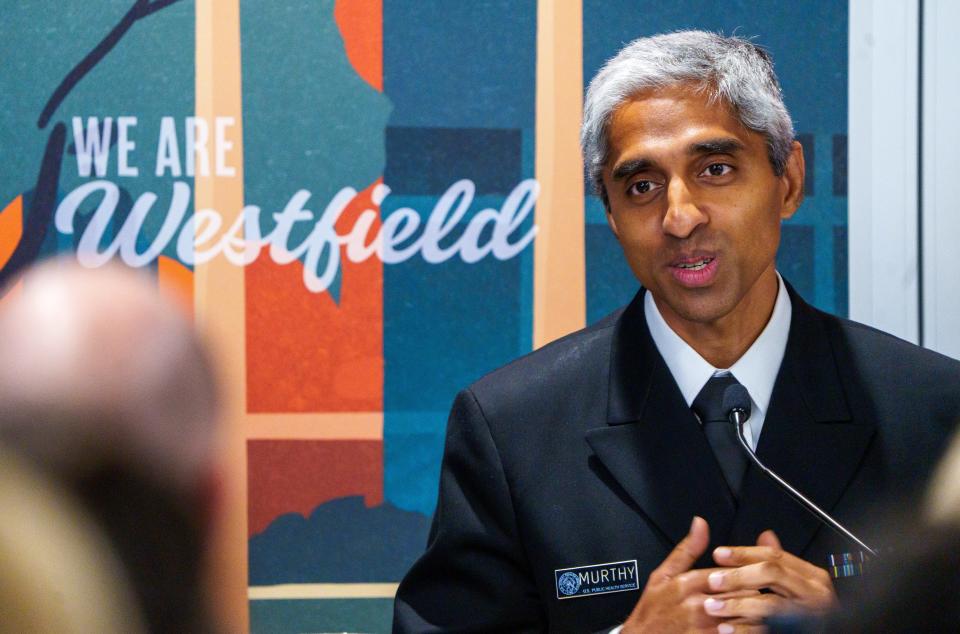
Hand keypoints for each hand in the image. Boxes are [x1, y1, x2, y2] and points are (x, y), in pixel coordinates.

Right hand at [622, 516, 755, 632]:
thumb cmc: (653, 610)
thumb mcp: (662, 574)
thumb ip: (686, 550)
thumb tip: (700, 524)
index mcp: (689, 583)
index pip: (730, 571)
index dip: (748, 569)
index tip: (759, 568)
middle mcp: (699, 605)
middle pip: (741, 593)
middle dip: (757, 590)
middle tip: (769, 586)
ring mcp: (705, 628)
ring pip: (744, 617)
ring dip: (757, 612)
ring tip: (767, 607)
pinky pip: (736, 633)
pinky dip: (747, 629)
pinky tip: (752, 625)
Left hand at [702, 530, 836, 625]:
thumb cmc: (808, 613)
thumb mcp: (799, 583)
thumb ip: (780, 563)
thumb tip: (766, 535)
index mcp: (812, 577)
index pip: (774, 556)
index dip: (743, 553)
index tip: (719, 554)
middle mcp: (814, 594)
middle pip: (771, 574)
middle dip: (738, 575)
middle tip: (713, 580)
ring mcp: (808, 616)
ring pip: (769, 603)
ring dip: (736, 604)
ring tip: (713, 606)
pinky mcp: (799, 632)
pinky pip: (769, 629)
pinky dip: (744, 629)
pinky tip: (727, 628)